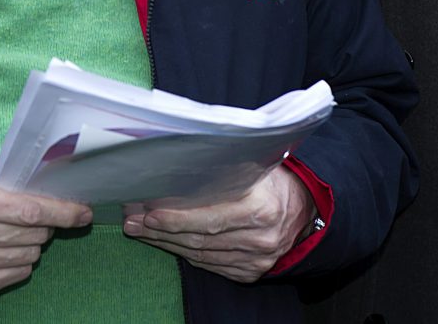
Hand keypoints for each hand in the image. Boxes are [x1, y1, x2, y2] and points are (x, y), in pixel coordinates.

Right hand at [0, 158, 92, 294]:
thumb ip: (14, 172)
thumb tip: (56, 174)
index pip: (31, 210)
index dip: (63, 212)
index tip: (84, 212)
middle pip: (35, 234)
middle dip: (47, 224)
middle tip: (36, 215)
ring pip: (31, 255)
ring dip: (32, 242)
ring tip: (13, 230)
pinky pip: (20, 273)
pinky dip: (20, 260)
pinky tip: (4, 247)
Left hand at [121, 164, 314, 282]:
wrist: (306, 210)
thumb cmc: (273, 180)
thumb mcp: (254, 165)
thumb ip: (221, 169)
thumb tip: (173, 165)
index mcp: (261, 209)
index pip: (209, 218)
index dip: (175, 218)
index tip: (147, 213)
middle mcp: (260, 239)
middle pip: (199, 239)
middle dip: (160, 231)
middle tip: (131, 222)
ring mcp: (256, 260)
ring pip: (200, 254)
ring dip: (166, 243)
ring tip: (141, 231)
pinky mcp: (251, 272)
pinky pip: (210, 265)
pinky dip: (185, 254)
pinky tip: (166, 242)